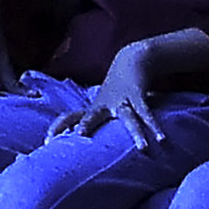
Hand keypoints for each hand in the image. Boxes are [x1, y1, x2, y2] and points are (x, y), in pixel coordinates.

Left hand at [54, 43, 170, 146]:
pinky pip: (147, 113)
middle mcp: (105, 105)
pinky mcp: (137, 95)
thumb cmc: (114, 88)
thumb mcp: (101, 104)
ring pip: (128, 118)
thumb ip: (93, 121)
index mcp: (94, 108)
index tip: (47, 139)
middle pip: (92, 116)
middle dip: (86, 125)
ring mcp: (121, 100)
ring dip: (136, 133)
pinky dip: (154, 125)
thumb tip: (79, 141)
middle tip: (79, 135)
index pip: (70, 117)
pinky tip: (162, 138)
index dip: (58, 126)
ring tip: (143, 149)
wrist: (131, 59)